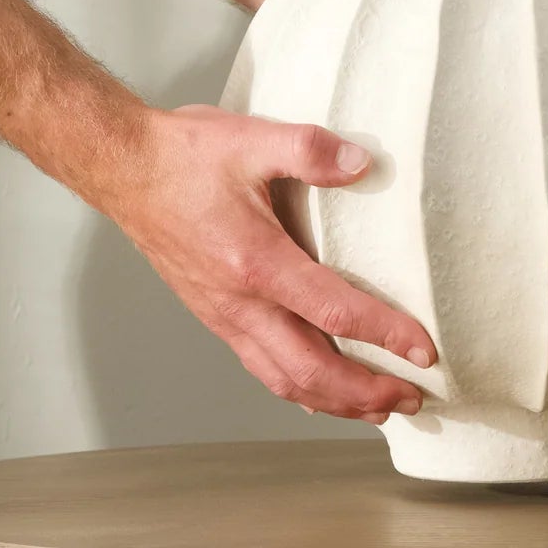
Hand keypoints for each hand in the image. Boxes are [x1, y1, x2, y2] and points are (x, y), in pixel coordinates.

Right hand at [100, 104, 437, 421]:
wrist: (122, 168)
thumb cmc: (182, 156)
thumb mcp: (251, 138)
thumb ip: (311, 150)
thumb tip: (362, 164)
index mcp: (256, 262)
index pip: (334, 313)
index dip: (386, 335)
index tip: (425, 350)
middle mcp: (240, 303)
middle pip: (312, 371)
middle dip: (367, 393)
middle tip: (413, 399)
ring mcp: (224, 315)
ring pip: (285, 380)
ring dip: (337, 402)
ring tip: (379, 409)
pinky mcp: (214, 316)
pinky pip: (262, 368)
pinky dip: (299, 390)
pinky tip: (320, 394)